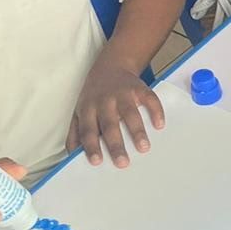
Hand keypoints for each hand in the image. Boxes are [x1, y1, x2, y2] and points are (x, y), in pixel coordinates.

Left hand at [69, 53, 164, 167]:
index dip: (91, 145)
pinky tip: (159, 125)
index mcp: (88, 109)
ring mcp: (123, 94)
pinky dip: (155, 111)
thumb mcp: (79, 111)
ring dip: (137, 131)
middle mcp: (104, 101)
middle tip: (122, 162)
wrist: (111, 66)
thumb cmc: (94, 96)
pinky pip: (149, 99)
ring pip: (129, 113)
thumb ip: (75, 133)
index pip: (88, 130)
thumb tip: (71, 155)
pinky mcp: (139, 88)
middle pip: (109, 124)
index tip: (96, 162)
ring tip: (144, 147)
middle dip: (115, 144)